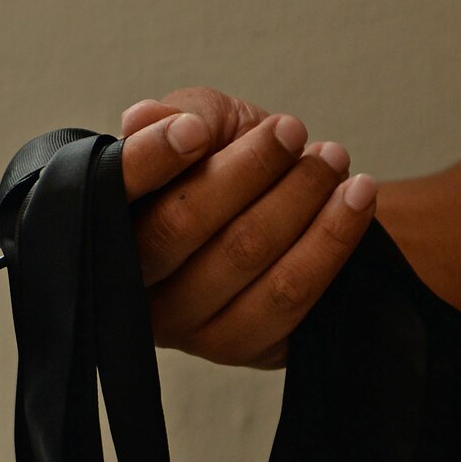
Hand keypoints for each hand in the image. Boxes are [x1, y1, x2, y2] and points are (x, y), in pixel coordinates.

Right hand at [117, 86, 376, 367]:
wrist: (288, 216)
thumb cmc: (230, 166)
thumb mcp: (202, 124)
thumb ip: (178, 115)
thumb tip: (143, 118)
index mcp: (103, 222)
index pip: (111, 194)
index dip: (149, 162)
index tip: (197, 132)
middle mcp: (128, 282)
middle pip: (180, 225)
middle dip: (249, 169)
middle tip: (291, 130)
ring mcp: (179, 323)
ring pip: (242, 254)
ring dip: (298, 197)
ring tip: (332, 159)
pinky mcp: (234, 346)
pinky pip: (288, 295)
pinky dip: (331, 239)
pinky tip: (356, 200)